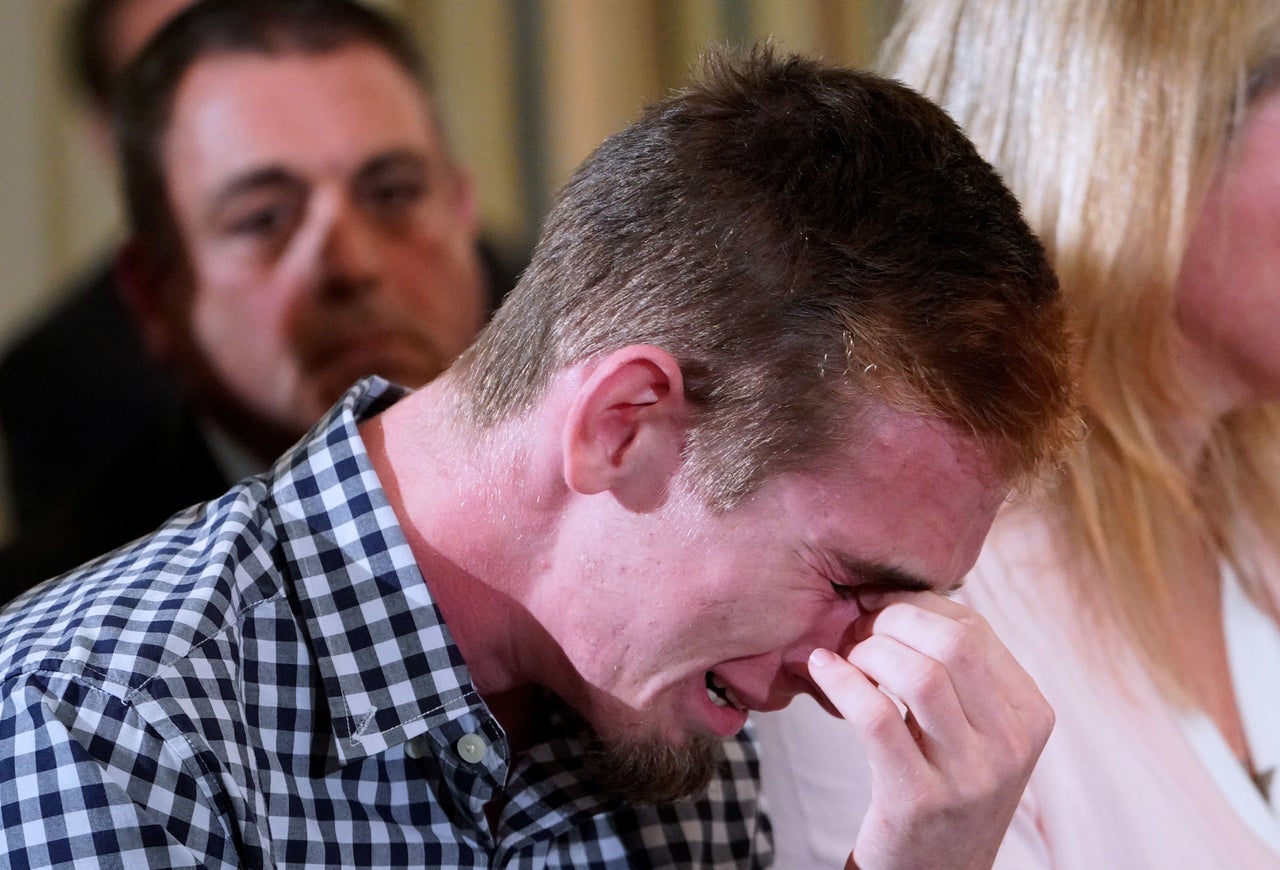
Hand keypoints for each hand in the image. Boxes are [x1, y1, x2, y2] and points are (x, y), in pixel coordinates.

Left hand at [807, 591, 1052, 869]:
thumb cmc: (947, 786)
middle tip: (858, 626)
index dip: (917, 603)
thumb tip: (900, 596)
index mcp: (1031, 714)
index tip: (877, 603)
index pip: (974, 629)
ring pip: (920, 675)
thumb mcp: (976, 730)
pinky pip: (876, 717)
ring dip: (869, 651)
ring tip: (846, 655)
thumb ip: (959, 671)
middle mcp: (1011, 745)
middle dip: (893, 619)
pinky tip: (822, 670)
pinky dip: (841, 681)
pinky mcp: (920, 800)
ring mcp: (970, 776)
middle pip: (952, 644)